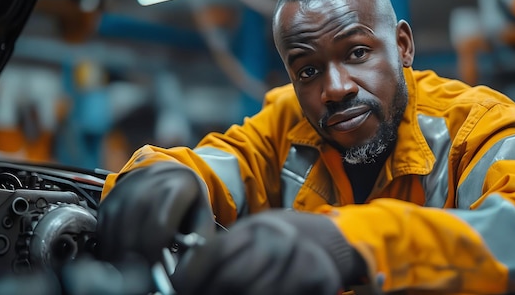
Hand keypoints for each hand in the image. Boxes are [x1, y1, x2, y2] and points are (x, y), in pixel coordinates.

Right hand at [96, 162, 214, 264]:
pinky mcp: (108, 201)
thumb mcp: (202, 218)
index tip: (159, 270)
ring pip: (116, 236)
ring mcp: (123, 192)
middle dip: (139, 259)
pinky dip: (112, 250)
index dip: (157, 253)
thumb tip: (183, 279)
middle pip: (134, 233)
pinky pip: (104, 233)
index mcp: (175, 186)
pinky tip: (126, 256)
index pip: (159, 225)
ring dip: (124, 257)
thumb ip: (200, 246)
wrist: (167, 174)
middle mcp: (145, 185)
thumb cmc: (187, 201)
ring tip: (138, 266)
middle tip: (147, 273)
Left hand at [170, 210, 369, 294]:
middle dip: (210, 294)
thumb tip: (185, 278)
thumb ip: (227, 251)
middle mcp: (279, 239)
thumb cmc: (287, 240)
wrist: (333, 240)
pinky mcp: (319, 278)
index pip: (215, 252)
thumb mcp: (255, 235)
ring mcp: (300, 259)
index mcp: (258, 227)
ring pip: (255, 292)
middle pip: (232, 278)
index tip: (180, 289)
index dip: (192, 277)